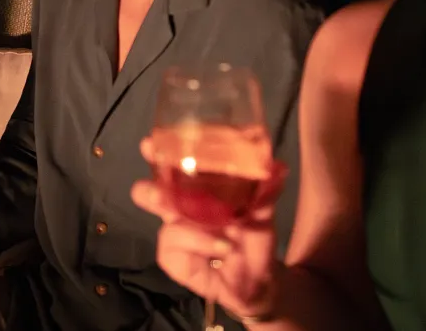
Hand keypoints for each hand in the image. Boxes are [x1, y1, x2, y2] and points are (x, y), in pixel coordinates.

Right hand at [130, 136, 286, 321]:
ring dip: (193, 230)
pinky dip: (202, 247)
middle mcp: (178, 211)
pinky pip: (179, 251)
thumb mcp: (262, 214)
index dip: (155, 154)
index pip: (167, 169)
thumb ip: (265, 192)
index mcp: (193, 192)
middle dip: (150, 192)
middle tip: (160, 195)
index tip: (149, 143)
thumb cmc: (252, 240)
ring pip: (168, 228)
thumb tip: (278, 166)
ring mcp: (173, 237)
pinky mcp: (174, 261)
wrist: (258, 282)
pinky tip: (222, 249)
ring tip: (220, 237)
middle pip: (147, 195)